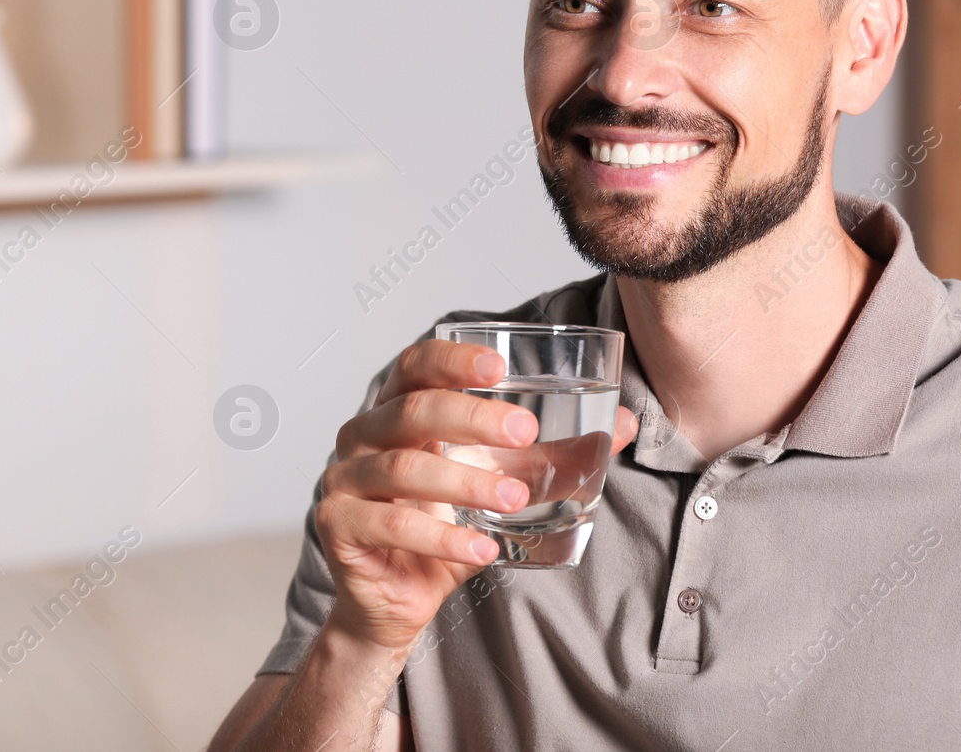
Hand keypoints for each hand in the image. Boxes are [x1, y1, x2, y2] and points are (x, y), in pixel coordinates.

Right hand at [316, 338, 637, 652]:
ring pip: (403, 466)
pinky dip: (441, 537)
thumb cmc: (444, 527)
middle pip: (413, 410)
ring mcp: (343, 478)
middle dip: (473, 417)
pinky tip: (480, 549)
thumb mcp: (502, 482)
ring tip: (515, 497)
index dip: (453, 358)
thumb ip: (554, 455)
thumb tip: (623, 424)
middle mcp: (364, 435)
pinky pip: (390, 524)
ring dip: (465, 481)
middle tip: (526, 431)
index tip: (498, 365)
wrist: (398, 601)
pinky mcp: (337, 525)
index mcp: (398, 410)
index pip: (416, 365)